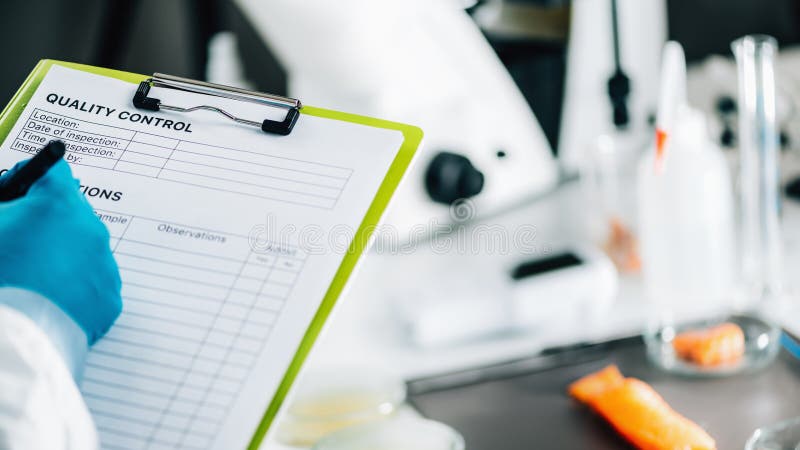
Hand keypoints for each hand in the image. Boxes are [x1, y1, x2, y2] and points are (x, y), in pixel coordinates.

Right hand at [0, 159, 121, 343]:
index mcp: (58, 204)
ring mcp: (104, 265)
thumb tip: (13, 208)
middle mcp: (90, 230)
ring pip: (85, 251)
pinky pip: (93, 286)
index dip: (32, 181)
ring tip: (34, 279)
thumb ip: (4, 208)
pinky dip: (76, 289)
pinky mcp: (109, 299)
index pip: (54, 172)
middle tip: (22, 243)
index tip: (19, 192)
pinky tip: (51, 301)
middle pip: (71, 214)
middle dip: (47, 224)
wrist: (14, 335)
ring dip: (64, 257)